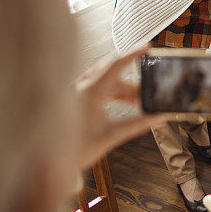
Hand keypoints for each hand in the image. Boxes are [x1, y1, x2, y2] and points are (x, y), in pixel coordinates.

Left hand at [76, 46, 162, 166]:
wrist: (53, 164)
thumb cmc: (76, 150)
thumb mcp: (111, 136)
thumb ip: (137, 125)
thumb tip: (158, 118)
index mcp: (89, 92)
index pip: (115, 65)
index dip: (133, 54)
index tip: (147, 47)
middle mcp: (81, 86)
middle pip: (113, 73)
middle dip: (132, 82)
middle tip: (147, 90)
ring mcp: (77, 90)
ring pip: (106, 80)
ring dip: (123, 89)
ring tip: (137, 101)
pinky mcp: (75, 96)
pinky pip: (98, 86)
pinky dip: (113, 92)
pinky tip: (123, 101)